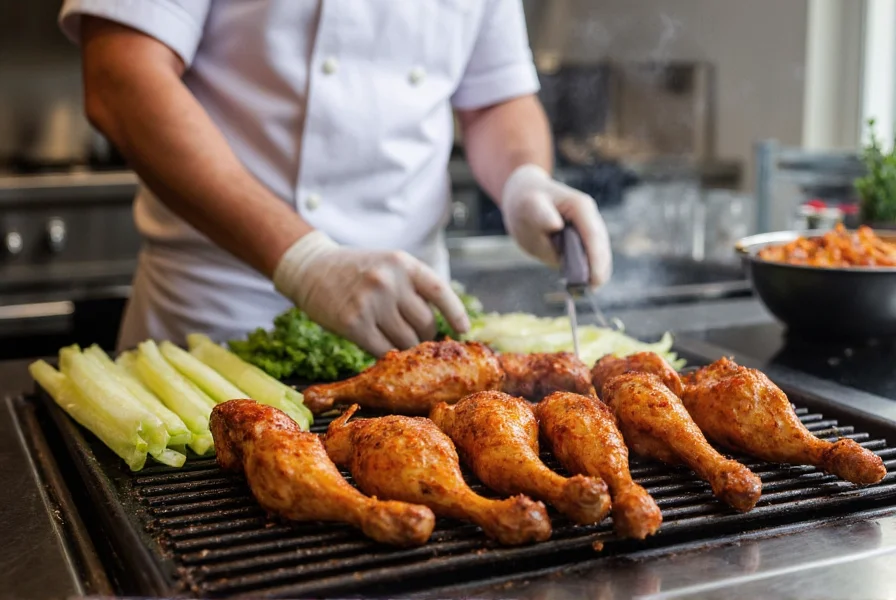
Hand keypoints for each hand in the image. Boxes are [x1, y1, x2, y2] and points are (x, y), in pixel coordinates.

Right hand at [273, 232, 469, 356]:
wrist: (311, 269)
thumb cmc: (355, 270)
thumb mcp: (388, 264)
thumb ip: (412, 286)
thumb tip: (441, 322)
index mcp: (403, 264)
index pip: (440, 291)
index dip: (455, 313)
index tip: (463, 330)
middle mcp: (389, 281)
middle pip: (425, 323)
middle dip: (425, 335)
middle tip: (417, 337)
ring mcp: (371, 303)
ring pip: (406, 341)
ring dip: (407, 347)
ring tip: (399, 342)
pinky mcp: (354, 324)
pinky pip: (383, 350)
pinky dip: (388, 355)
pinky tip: (383, 349)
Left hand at [500, 164, 612, 286]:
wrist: (525, 197)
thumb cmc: (526, 201)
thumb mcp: (528, 205)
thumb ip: (541, 215)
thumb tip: (555, 224)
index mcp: (581, 207)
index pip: (594, 235)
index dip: (596, 259)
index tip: (595, 280)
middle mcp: (590, 218)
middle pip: (601, 247)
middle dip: (599, 269)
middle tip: (589, 291)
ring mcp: (588, 230)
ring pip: (599, 255)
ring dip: (595, 273)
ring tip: (584, 291)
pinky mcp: (582, 241)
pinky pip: (589, 258)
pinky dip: (586, 272)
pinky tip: (580, 286)